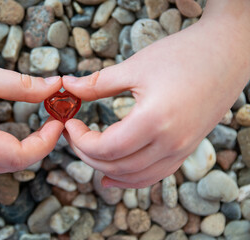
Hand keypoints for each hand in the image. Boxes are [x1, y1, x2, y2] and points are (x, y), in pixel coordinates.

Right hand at [0, 34, 62, 173]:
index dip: (44, 143)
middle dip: (38, 147)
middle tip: (54, 123)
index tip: (58, 123)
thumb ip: (24, 86)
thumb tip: (55, 87)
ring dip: (25, 150)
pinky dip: (8, 149)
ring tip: (42, 128)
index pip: (17, 157)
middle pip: (10, 164)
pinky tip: (19, 133)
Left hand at [63, 3, 249, 187]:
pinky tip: (114, 175)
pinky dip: (131, 178)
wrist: (226, 54)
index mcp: (154, 121)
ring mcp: (181, 150)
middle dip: (88, 155)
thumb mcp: (134, 67)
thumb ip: (97, 83)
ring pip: (135, 177)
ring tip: (88, 155)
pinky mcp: (186, 149)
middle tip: (74, 138)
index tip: (70, 125)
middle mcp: (170, 143)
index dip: (80, 140)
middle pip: (117, 166)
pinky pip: (154, 175)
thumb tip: (68, 86)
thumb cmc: (183, 55)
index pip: (106, 148)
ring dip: (107, 170)